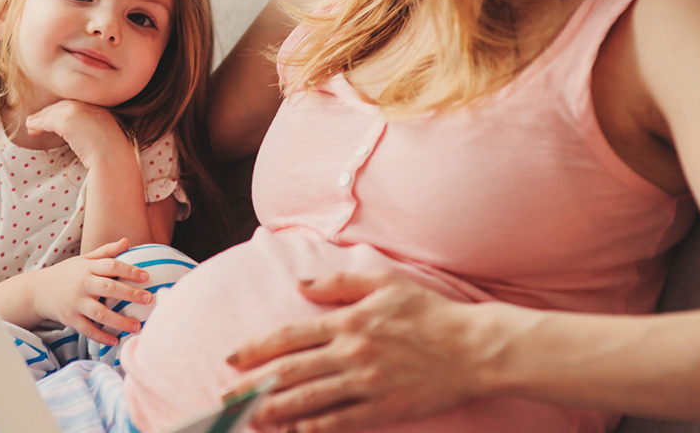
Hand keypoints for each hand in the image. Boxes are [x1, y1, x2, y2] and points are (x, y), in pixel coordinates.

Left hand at [25, 100, 131, 169]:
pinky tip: (32, 130)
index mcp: (98, 109)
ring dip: (39, 120)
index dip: (60, 112)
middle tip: (35, 122)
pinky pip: (46, 121)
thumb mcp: (105, 138)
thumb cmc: (113, 154)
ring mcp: (77, 111)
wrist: (113, 156)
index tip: (52, 120)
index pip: (74, 106)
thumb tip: (85, 140)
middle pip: (61, 107)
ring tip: (31, 128)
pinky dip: (37, 125)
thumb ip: (94, 133)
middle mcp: (87, 106)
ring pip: (52, 113)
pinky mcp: (66, 120)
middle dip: (47, 114)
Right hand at [30, 238, 153, 345]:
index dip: (129, 270)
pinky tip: (115, 341)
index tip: (146, 276)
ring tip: (137, 326)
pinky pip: (88, 330)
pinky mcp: (70, 319)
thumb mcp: (84, 259)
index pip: (111, 265)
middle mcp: (83, 284)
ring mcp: (76, 303)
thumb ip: (106, 252)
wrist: (38, 291)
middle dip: (130, 294)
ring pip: (100, 313)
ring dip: (120, 321)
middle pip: (109, 288)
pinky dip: (101, 337)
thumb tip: (127, 241)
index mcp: (88, 268)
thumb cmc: (68, 273)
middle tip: (149, 299)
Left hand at [225, 271, 481, 431]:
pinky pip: (342, 420)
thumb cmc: (429, 312)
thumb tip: (301, 284)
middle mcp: (351, 352)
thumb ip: (339, 281)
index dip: (256, 348)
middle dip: (254, 384)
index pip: (290, 336)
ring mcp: (367, 382)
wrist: (473, 348)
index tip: (231, 358)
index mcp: (347, 321)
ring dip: (275, 410)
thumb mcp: (384, 283)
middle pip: (291, 371)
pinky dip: (316, 427)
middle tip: (227, 395)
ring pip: (310, 399)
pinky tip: (296, 431)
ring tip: (250, 418)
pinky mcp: (384, 407)